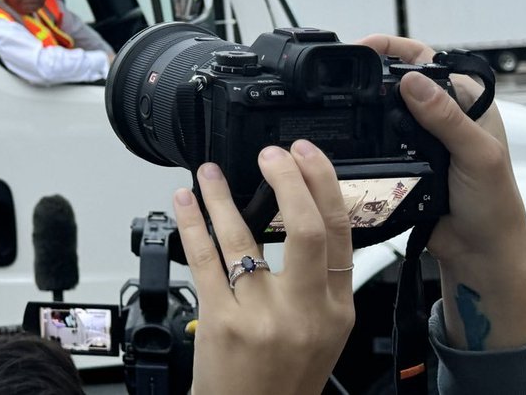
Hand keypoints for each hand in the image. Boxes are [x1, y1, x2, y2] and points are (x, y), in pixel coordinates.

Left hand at [174, 142, 353, 394]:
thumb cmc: (283, 375)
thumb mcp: (323, 332)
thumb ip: (317, 281)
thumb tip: (302, 214)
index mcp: (336, 309)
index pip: (340, 234)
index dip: (323, 185)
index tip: (305, 155)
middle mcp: (304, 311)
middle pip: (305, 229)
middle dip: (288, 180)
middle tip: (271, 154)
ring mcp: (262, 316)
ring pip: (243, 239)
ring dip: (221, 196)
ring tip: (209, 173)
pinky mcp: (222, 321)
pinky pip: (204, 258)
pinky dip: (191, 222)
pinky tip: (184, 202)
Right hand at [358, 34, 525, 349]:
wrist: (480, 255)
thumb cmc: (495, 207)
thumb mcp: (478, 157)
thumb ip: (448, 119)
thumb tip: (413, 82)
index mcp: (466, 103)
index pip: (426, 60)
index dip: (393, 48)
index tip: (362, 47)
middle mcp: (440, 116)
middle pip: (396, 80)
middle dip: (369, 74)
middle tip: (342, 73)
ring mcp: (417, 139)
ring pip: (380, 110)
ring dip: (362, 106)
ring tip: (338, 102)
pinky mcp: (399, 162)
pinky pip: (372, 141)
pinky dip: (358, 136)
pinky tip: (346, 135)